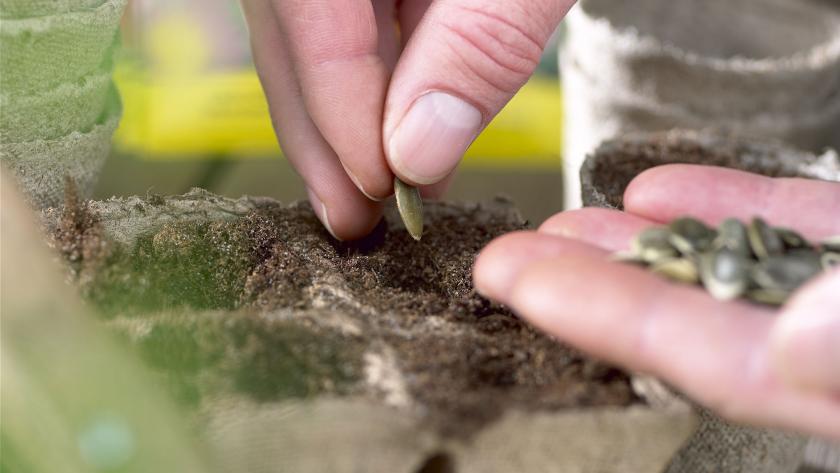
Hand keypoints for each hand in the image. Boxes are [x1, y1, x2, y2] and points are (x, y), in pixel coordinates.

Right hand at [241, 0, 574, 238]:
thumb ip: (479, 46)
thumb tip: (417, 155)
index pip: (309, 8)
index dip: (336, 106)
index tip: (377, 187)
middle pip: (286, 27)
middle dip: (319, 132)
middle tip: (350, 219)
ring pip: (302, 30)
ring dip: (335, 117)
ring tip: (369, 194)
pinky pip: (339, 17)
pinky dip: (366, 79)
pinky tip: (394, 132)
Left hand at [475, 164, 839, 439]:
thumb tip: (788, 347)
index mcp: (830, 386)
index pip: (697, 357)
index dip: (600, 319)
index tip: (516, 281)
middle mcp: (817, 343)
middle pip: (687, 314)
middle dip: (592, 283)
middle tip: (508, 257)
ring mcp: (832, 286)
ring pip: (722, 264)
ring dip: (641, 242)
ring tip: (564, 222)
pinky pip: (785, 220)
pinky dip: (721, 204)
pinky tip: (654, 190)